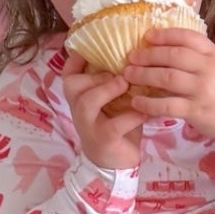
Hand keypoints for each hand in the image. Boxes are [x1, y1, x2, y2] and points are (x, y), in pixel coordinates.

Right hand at [59, 53, 143, 170]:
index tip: (93, 49)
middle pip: (72, 83)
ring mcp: (88, 125)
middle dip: (95, 74)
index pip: (68, 72)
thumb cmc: (116, 125)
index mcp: (79, 96)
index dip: (76, 58)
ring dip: (107, 90)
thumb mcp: (114, 101)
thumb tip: (136, 53)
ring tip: (127, 85)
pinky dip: (132, 116)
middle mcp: (78, 109)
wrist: (115, 164)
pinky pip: (114, 124)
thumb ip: (116, 80)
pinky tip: (146, 112)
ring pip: (87, 101)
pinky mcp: (103, 140)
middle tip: (120, 73)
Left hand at [122, 30, 214, 145]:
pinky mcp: (197, 111)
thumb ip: (198, 57)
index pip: (186, 37)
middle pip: (172, 56)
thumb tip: (165, 47)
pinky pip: (167, 105)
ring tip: (128, 75)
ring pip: (167, 78)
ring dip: (143, 75)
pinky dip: (148, 103)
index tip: (147, 36)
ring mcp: (203, 90)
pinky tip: (136, 102)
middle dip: (148, 55)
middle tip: (131, 56)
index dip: (164, 35)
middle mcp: (209, 69)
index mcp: (214, 54)